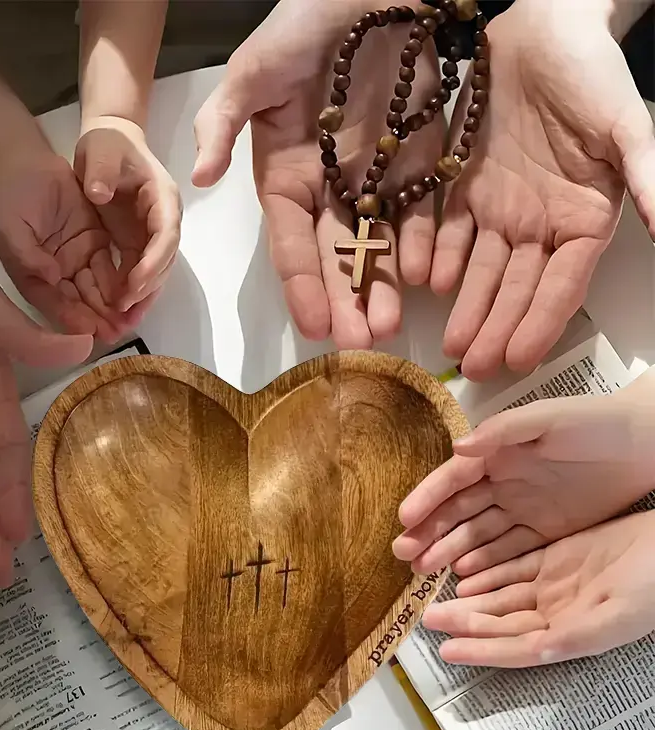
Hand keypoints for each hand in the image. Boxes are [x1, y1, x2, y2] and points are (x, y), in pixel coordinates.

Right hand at [0, 148, 133, 343]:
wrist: (29, 166)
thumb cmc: (14, 198)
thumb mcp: (11, 226)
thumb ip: (28, 255)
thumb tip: (50, 277)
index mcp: (34, 276)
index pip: (55, 302)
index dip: (72, 317)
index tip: (90, 331)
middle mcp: (58, 276)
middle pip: (80, 302)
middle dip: (98, 320)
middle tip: (118, 334)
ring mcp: (78, 261)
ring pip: (98, 290)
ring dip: (113, 308)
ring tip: (130, 322)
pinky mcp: (96, 245)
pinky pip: (111, 268)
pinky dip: (122, 283)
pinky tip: (136, 296)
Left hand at [75, 115, 181, 320]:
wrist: (108, 143)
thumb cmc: (107, 144)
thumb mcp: (102, 149)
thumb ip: (101, 170)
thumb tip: (98, 194)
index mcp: (163, 198)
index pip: (166, 236)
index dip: (153, 263)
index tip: (134, 285)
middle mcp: (164, 220)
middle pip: (164, 261)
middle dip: (147, 289)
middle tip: (125, 313)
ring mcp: (152, 235)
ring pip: (153, 272)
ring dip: (140, 298)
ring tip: (121, 323)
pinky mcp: (137, 243)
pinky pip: (136, 272)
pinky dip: (128, 292)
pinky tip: (113, 312)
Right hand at [192, 1, 444, 348]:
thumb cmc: (305, 21)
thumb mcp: (253, 68)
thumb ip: (223, 121)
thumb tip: (197, 178)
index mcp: (285, 175)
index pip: (291, 241)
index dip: (301, 284)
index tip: (314, 326)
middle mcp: (328, 188)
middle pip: (335, 256)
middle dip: (344, 301)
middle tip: (358, 344)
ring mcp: (376, 180)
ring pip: (378, 245)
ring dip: (382, 287)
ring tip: (390, 328)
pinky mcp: (420, 164)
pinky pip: (422, 212)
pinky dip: (424, 245)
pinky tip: (428, 277)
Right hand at [393, 388, 654, 577]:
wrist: (646, 444)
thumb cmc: (595, 423)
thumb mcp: (547, 419)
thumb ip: (503, 432)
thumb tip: (459, 446)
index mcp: (496, 452)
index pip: (453, 479)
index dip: (426, 498)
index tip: (403, 519)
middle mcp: (502, 481)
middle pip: (457, 511)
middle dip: (428, 532)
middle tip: (403, 554)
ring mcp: (522, 507)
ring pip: (477, 534)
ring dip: (449, 551)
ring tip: (422, 572)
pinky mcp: (545, 529)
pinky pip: (509, 549)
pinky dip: (485, 563)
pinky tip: (463, 576)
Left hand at [422, 510, 654, 667]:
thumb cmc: (652, 586)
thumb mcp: (618, 615)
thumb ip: (579, 634)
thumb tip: (543, 652)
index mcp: (571, 635)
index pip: (515, 648)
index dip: (481, 651)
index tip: (447, 652)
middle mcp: (556, 614)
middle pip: (501, 622)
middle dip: (465, 624)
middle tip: (428, 621)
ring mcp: (553, 586)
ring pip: (502, 596)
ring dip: (471, 600)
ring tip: (438, 602)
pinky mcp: (555, 559)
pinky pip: (513, 568)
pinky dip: (489, 573)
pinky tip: (464, 575)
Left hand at [432, 1, 654, 379]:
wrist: (542, 30)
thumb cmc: (592, 73)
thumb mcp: (625, 125)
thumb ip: (645, 176)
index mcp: (583, 220)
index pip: (562, 285)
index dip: (540, 323)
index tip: (518, 360)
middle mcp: (539, 225)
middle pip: (515, 289)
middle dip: (495, 329)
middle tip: (472, 368)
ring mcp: (499, 210)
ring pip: (479, 270)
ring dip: (464, 306)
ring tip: (448, 342)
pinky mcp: (463, 190)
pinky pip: (447, 231)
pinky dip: (436, 256)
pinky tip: (425, 281)